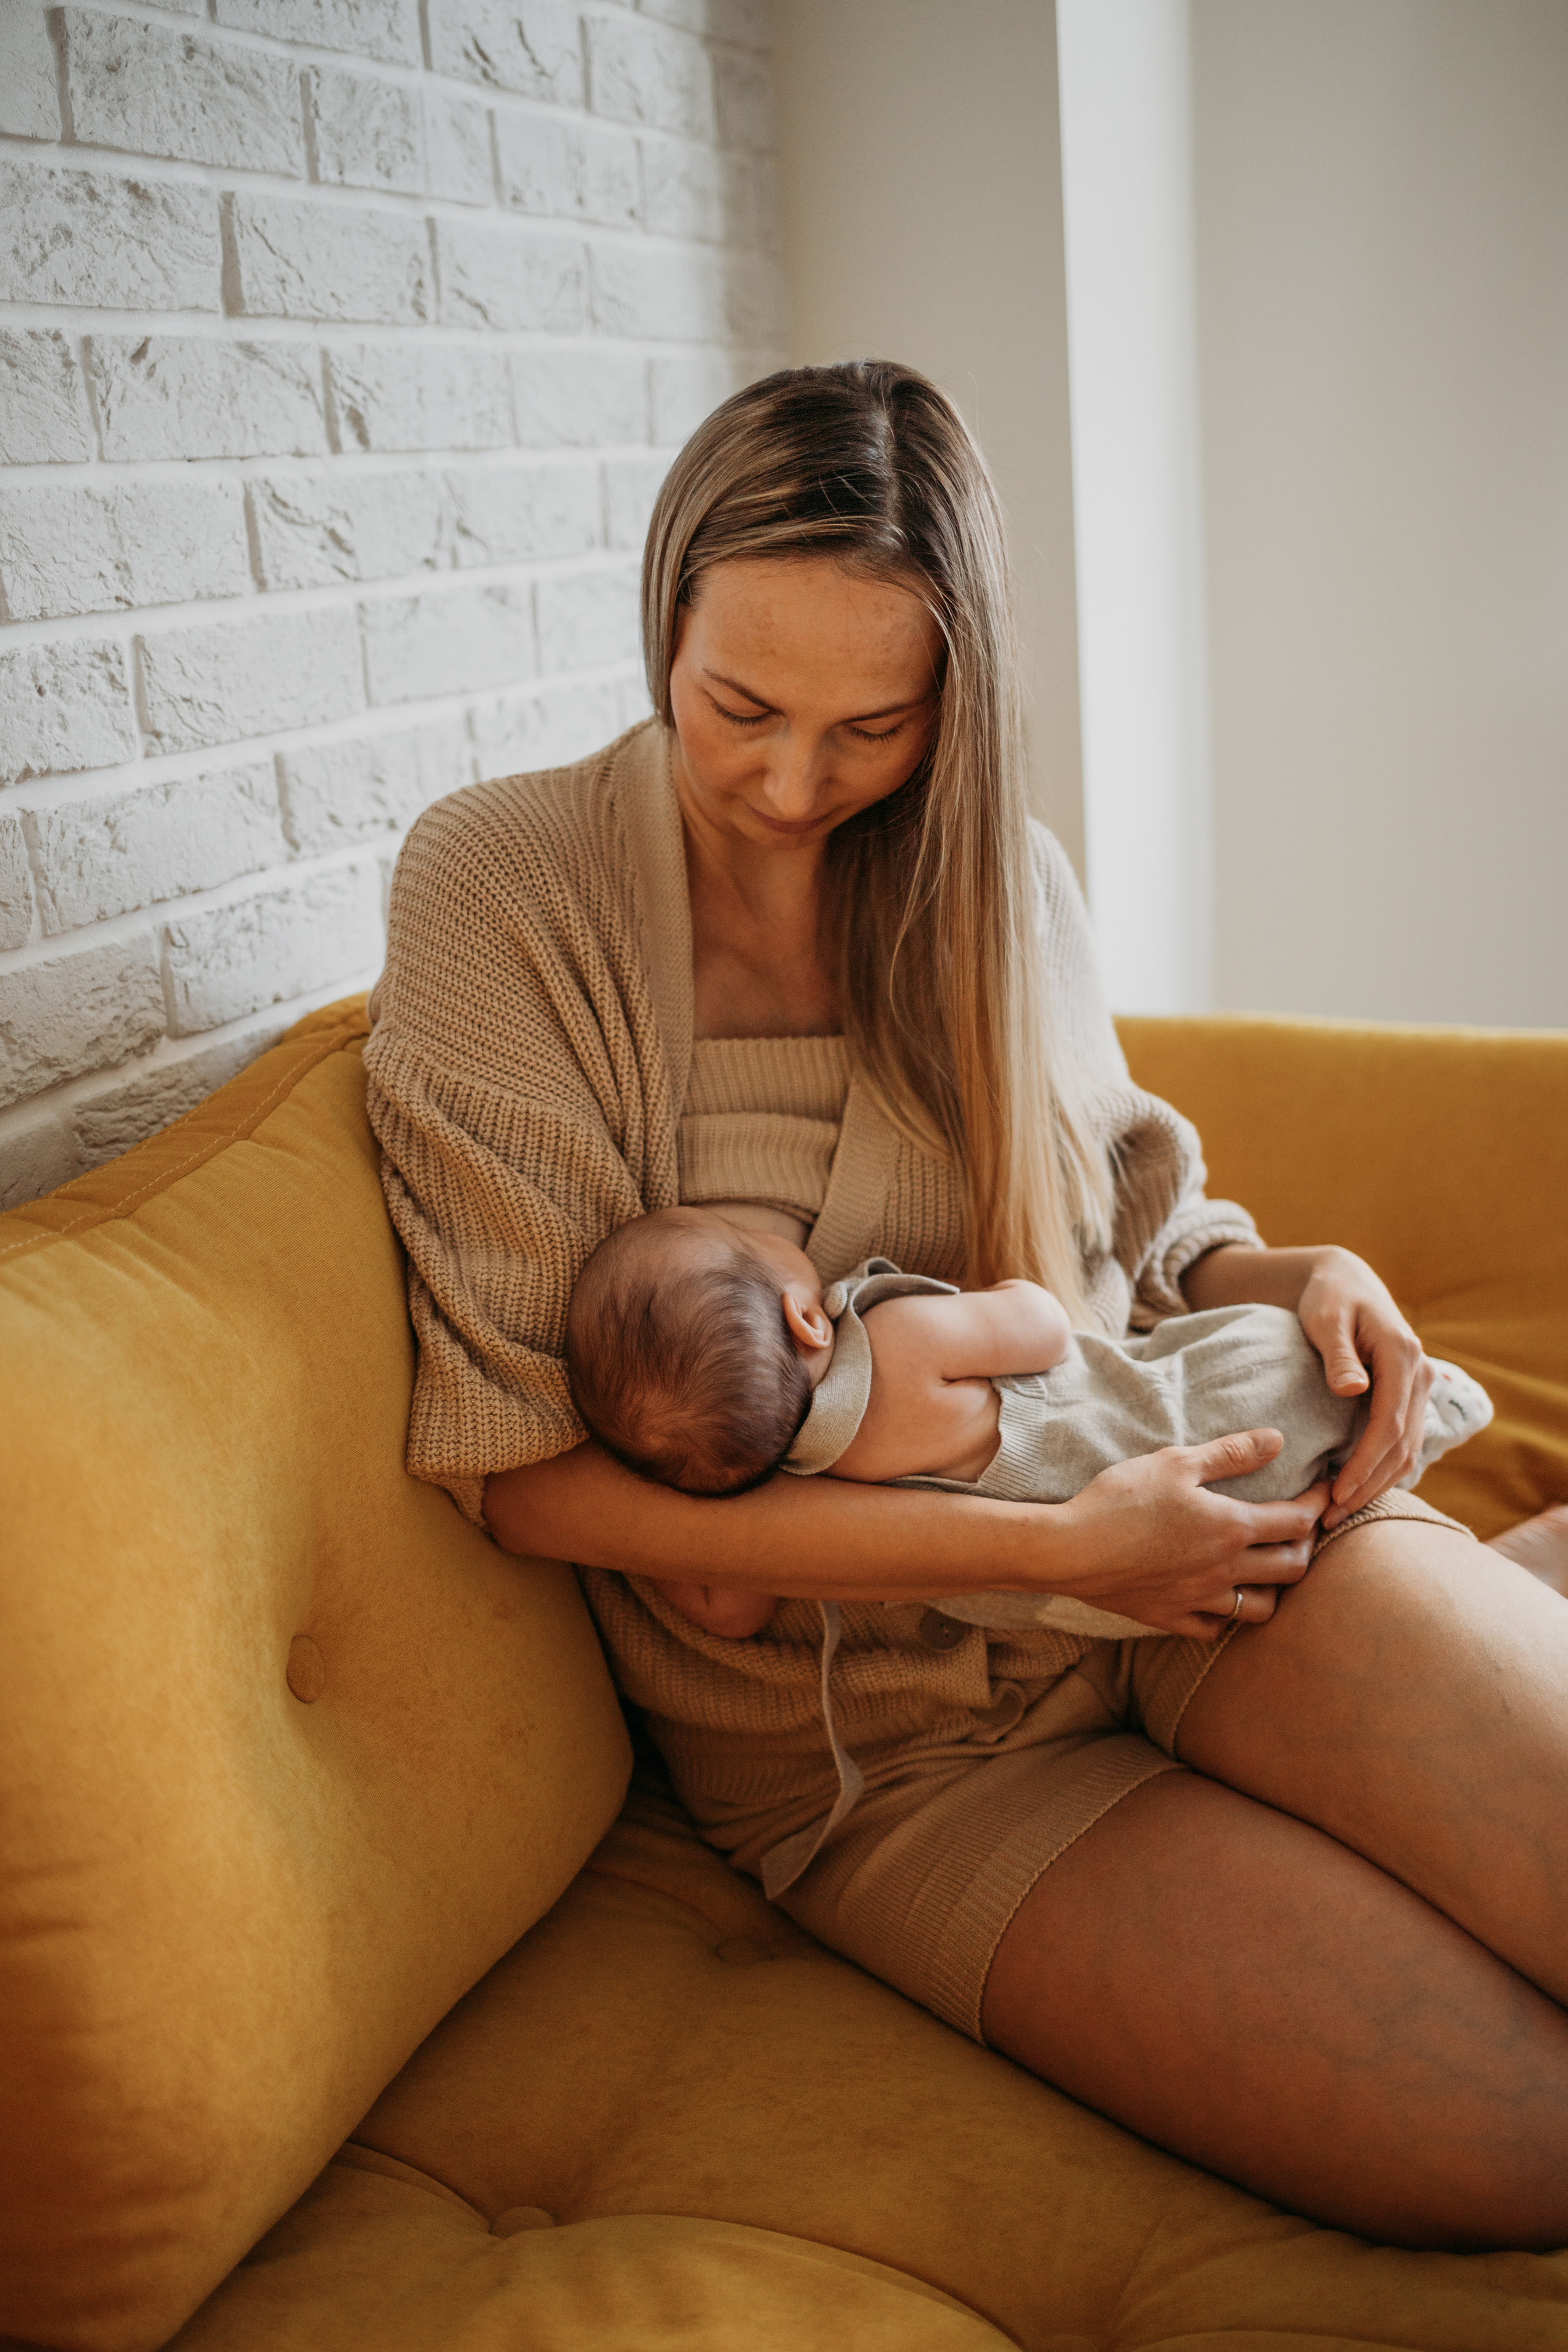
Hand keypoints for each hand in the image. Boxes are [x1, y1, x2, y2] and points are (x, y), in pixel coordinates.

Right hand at [1048, 1430, 1328, 1638]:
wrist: (1070, 1549)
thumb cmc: (1121, 1499)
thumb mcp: (1175, 1462)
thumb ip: (1231, 1453)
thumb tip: (1277, 1439)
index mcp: (1231, 1527)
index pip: (1297, 1521)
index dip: (1318, 1504)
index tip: (1324, 1490)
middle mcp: (1225, 1569)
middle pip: (1292, 1568)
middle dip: (1307, 1546)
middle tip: (1300, 1528)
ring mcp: (1200, 1599)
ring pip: (1262, 1608)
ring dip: (1274, 1588)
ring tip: (1267, 1568)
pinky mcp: (1171, 1617)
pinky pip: (1215, 1628)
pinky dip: (1227, 1615)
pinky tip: (1220, 1598)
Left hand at [1295, 1247, 1432, 1527]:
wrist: (1346, 1282)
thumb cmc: (1329, 1299)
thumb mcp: (1326, 1319)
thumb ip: (1338, 1354)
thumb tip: (1353, 1390)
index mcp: (1402, 1355)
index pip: (1389, 1424)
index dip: (1366, 1464)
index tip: (1338, 1494)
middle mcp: (1420, 1373)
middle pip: (1402, 1445)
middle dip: (1369, 1486)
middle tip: (1331, 1518)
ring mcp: (1419, 1386)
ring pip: (1407, 1449)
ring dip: (1377, 1484)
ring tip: (1339, 1513)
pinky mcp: (1409, 1395)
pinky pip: (1403, 1441)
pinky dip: (1384, 1470)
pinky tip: (1356, 1491)